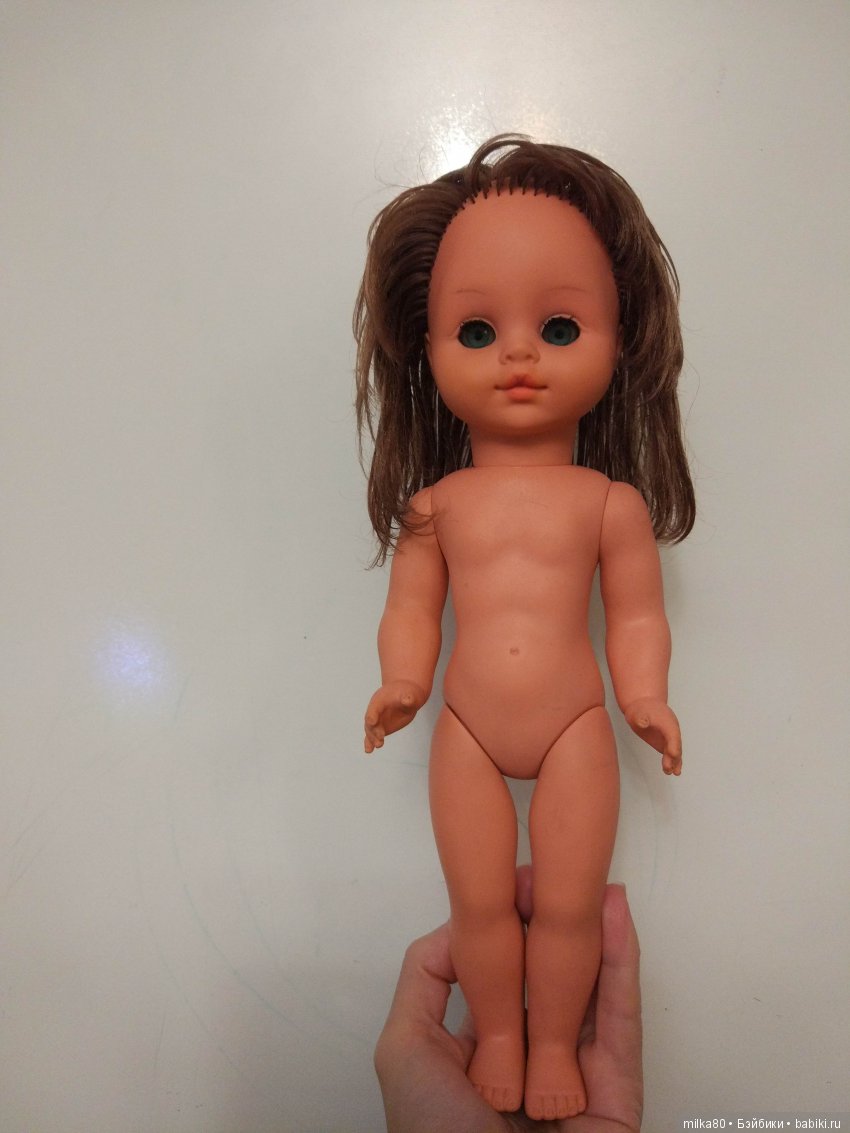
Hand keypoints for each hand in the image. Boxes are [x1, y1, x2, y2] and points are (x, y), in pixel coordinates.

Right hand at [364, 681, 425, 752]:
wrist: (406, 695)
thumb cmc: (408, 693)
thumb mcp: (410, 694)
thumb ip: (408, 698)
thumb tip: (408, 700)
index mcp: (379, 700)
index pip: (374, 708)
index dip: (372, 715)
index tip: (373, 722)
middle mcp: (375, 710)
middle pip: (371, 722)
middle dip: (374, 731)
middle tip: (380, 739)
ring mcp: (377, 720)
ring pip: (371, 730)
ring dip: (372, 738)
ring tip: (378, 745)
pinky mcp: (380, 728)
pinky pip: (372, 736)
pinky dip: (369, 743)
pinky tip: (368, 751)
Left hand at [374, 867, 642, 1131]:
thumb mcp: (404, 1050)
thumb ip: (425, 980)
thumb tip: (462, 927)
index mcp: (477, 1050)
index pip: (498, 974)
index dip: (506, 926)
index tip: (512, 880)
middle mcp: (527, 1055)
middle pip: (547, 975)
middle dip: (550, 921)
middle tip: (555, 871)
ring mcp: (576, 1071)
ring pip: (588, 989)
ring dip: (593, 933)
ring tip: (594, 880)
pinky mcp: (618, 1088)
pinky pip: (621, 1020)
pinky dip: (623, 967)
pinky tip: (619, 919)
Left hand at [623, 697, 681, 775]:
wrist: (643, 704)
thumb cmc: (641, 708)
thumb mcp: (639, 712)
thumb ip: (641, 718)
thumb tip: (643, 723)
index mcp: (668, 722)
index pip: (673, 735)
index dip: (673, 745)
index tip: (672, 754)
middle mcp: (672, 730)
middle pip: (675, 745)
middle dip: (673, 757)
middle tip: (668, 769)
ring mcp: (669, 737)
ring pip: (674, 751)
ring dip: (674, 762)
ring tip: (672, 773)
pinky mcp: (665, 743)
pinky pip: (671, 753)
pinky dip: (672, 762)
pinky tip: (672, 771)